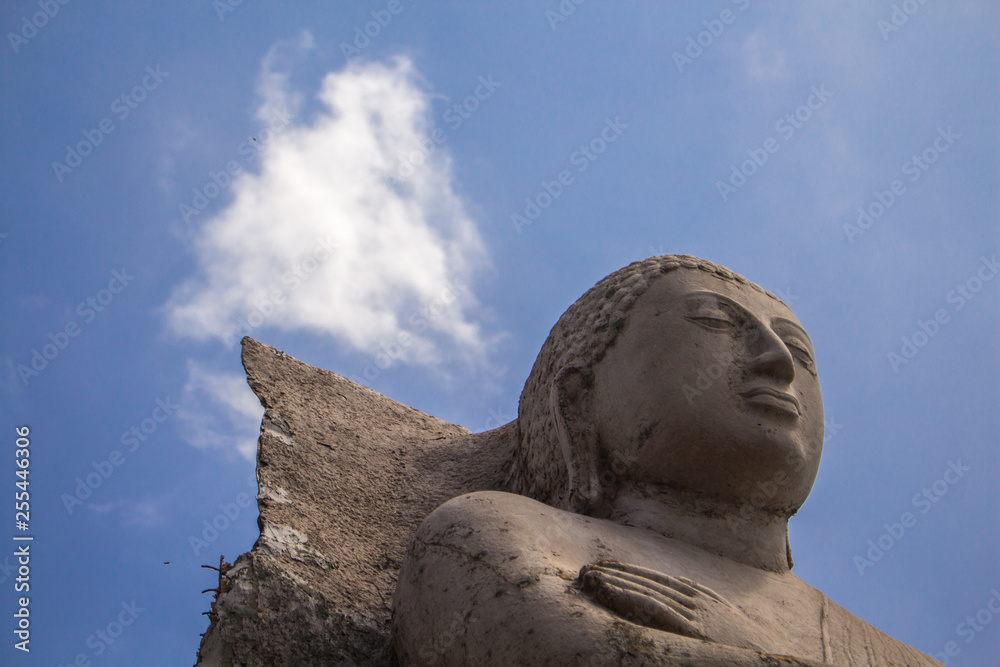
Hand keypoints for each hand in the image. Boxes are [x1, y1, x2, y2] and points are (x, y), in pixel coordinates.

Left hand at [578, 559, 762, 651]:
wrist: (772, 654)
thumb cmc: (749, 645)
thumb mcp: (725, 618)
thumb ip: (704, 604)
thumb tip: (684, 591)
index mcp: (702, 597)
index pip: (659, 580)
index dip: (633, 572)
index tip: (610, 567)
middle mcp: (696, 600)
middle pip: (649, 581)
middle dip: (619, 574)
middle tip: (589, 568)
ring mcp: (693, 613)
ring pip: (647, 591)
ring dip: (617, 583)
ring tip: (592, 577)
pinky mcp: (693, 628)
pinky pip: (655, 608)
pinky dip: (631, 597)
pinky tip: (612, 592)